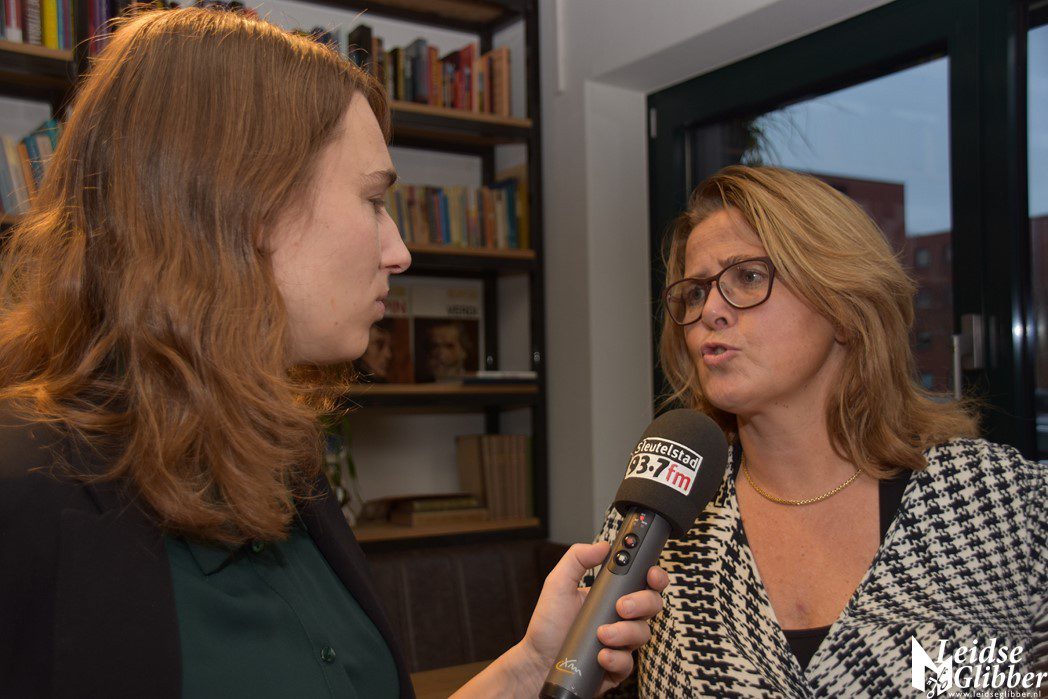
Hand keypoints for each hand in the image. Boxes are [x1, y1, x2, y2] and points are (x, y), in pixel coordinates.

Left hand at [519, 541, 668, 694]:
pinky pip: (629, 663)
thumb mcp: (557, 584)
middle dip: (642, 603)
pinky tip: (601, 655)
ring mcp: (621, 642)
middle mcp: (620, 617)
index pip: (642, 581)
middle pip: (652, 605)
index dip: (654, 576)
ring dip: (624, 632)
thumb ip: (577, 559)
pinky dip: (616, 659)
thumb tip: (603, 545)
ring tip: (601, 634)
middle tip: (622, 606)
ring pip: (643, 634)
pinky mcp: (617, 667)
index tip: (651, 574)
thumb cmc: (548, 626)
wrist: (537, 662)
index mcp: (610, 595)